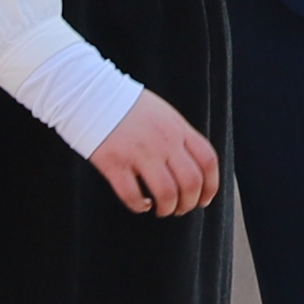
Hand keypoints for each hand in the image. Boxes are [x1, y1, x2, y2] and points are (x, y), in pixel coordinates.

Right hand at [90, 89, 219, 215]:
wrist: (92, 94)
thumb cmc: (130, 108)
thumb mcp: (165, 115)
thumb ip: (180, 137)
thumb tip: (194, 168)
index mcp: (178, 129)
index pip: (207, 161)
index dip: (211, 186)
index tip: (204, 200)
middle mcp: (163, 142)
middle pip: (191, 182)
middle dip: (190, 203)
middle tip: (181, 209)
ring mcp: (139, 153)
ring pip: (166, 193)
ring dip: (168, 208)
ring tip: (162, 210)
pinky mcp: (114, 163)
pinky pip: (132, 195)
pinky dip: (139, 206)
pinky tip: (140, 204)